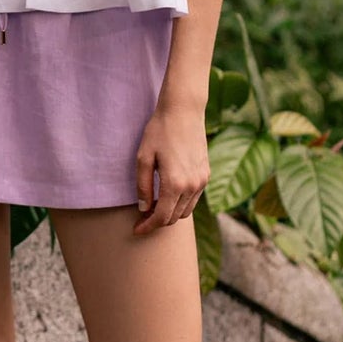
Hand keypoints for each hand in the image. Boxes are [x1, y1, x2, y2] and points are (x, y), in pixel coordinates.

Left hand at [132, 100, 208, 233]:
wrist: (184, 111)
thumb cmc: (159, 131)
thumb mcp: (143, 157)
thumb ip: (143, 186)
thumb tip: (143, 209)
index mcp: (174, 184)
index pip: (161, 217)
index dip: (148, 226)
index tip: (136, 230)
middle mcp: (192, 186)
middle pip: (174, 217)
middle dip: (157, 222)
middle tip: (142, 220)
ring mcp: (201, 181)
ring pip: (186, 211)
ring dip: (170, 214)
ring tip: (154, 209)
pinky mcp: (206, 174)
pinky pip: (194, 199)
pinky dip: (181, 204)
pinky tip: (168, 197)